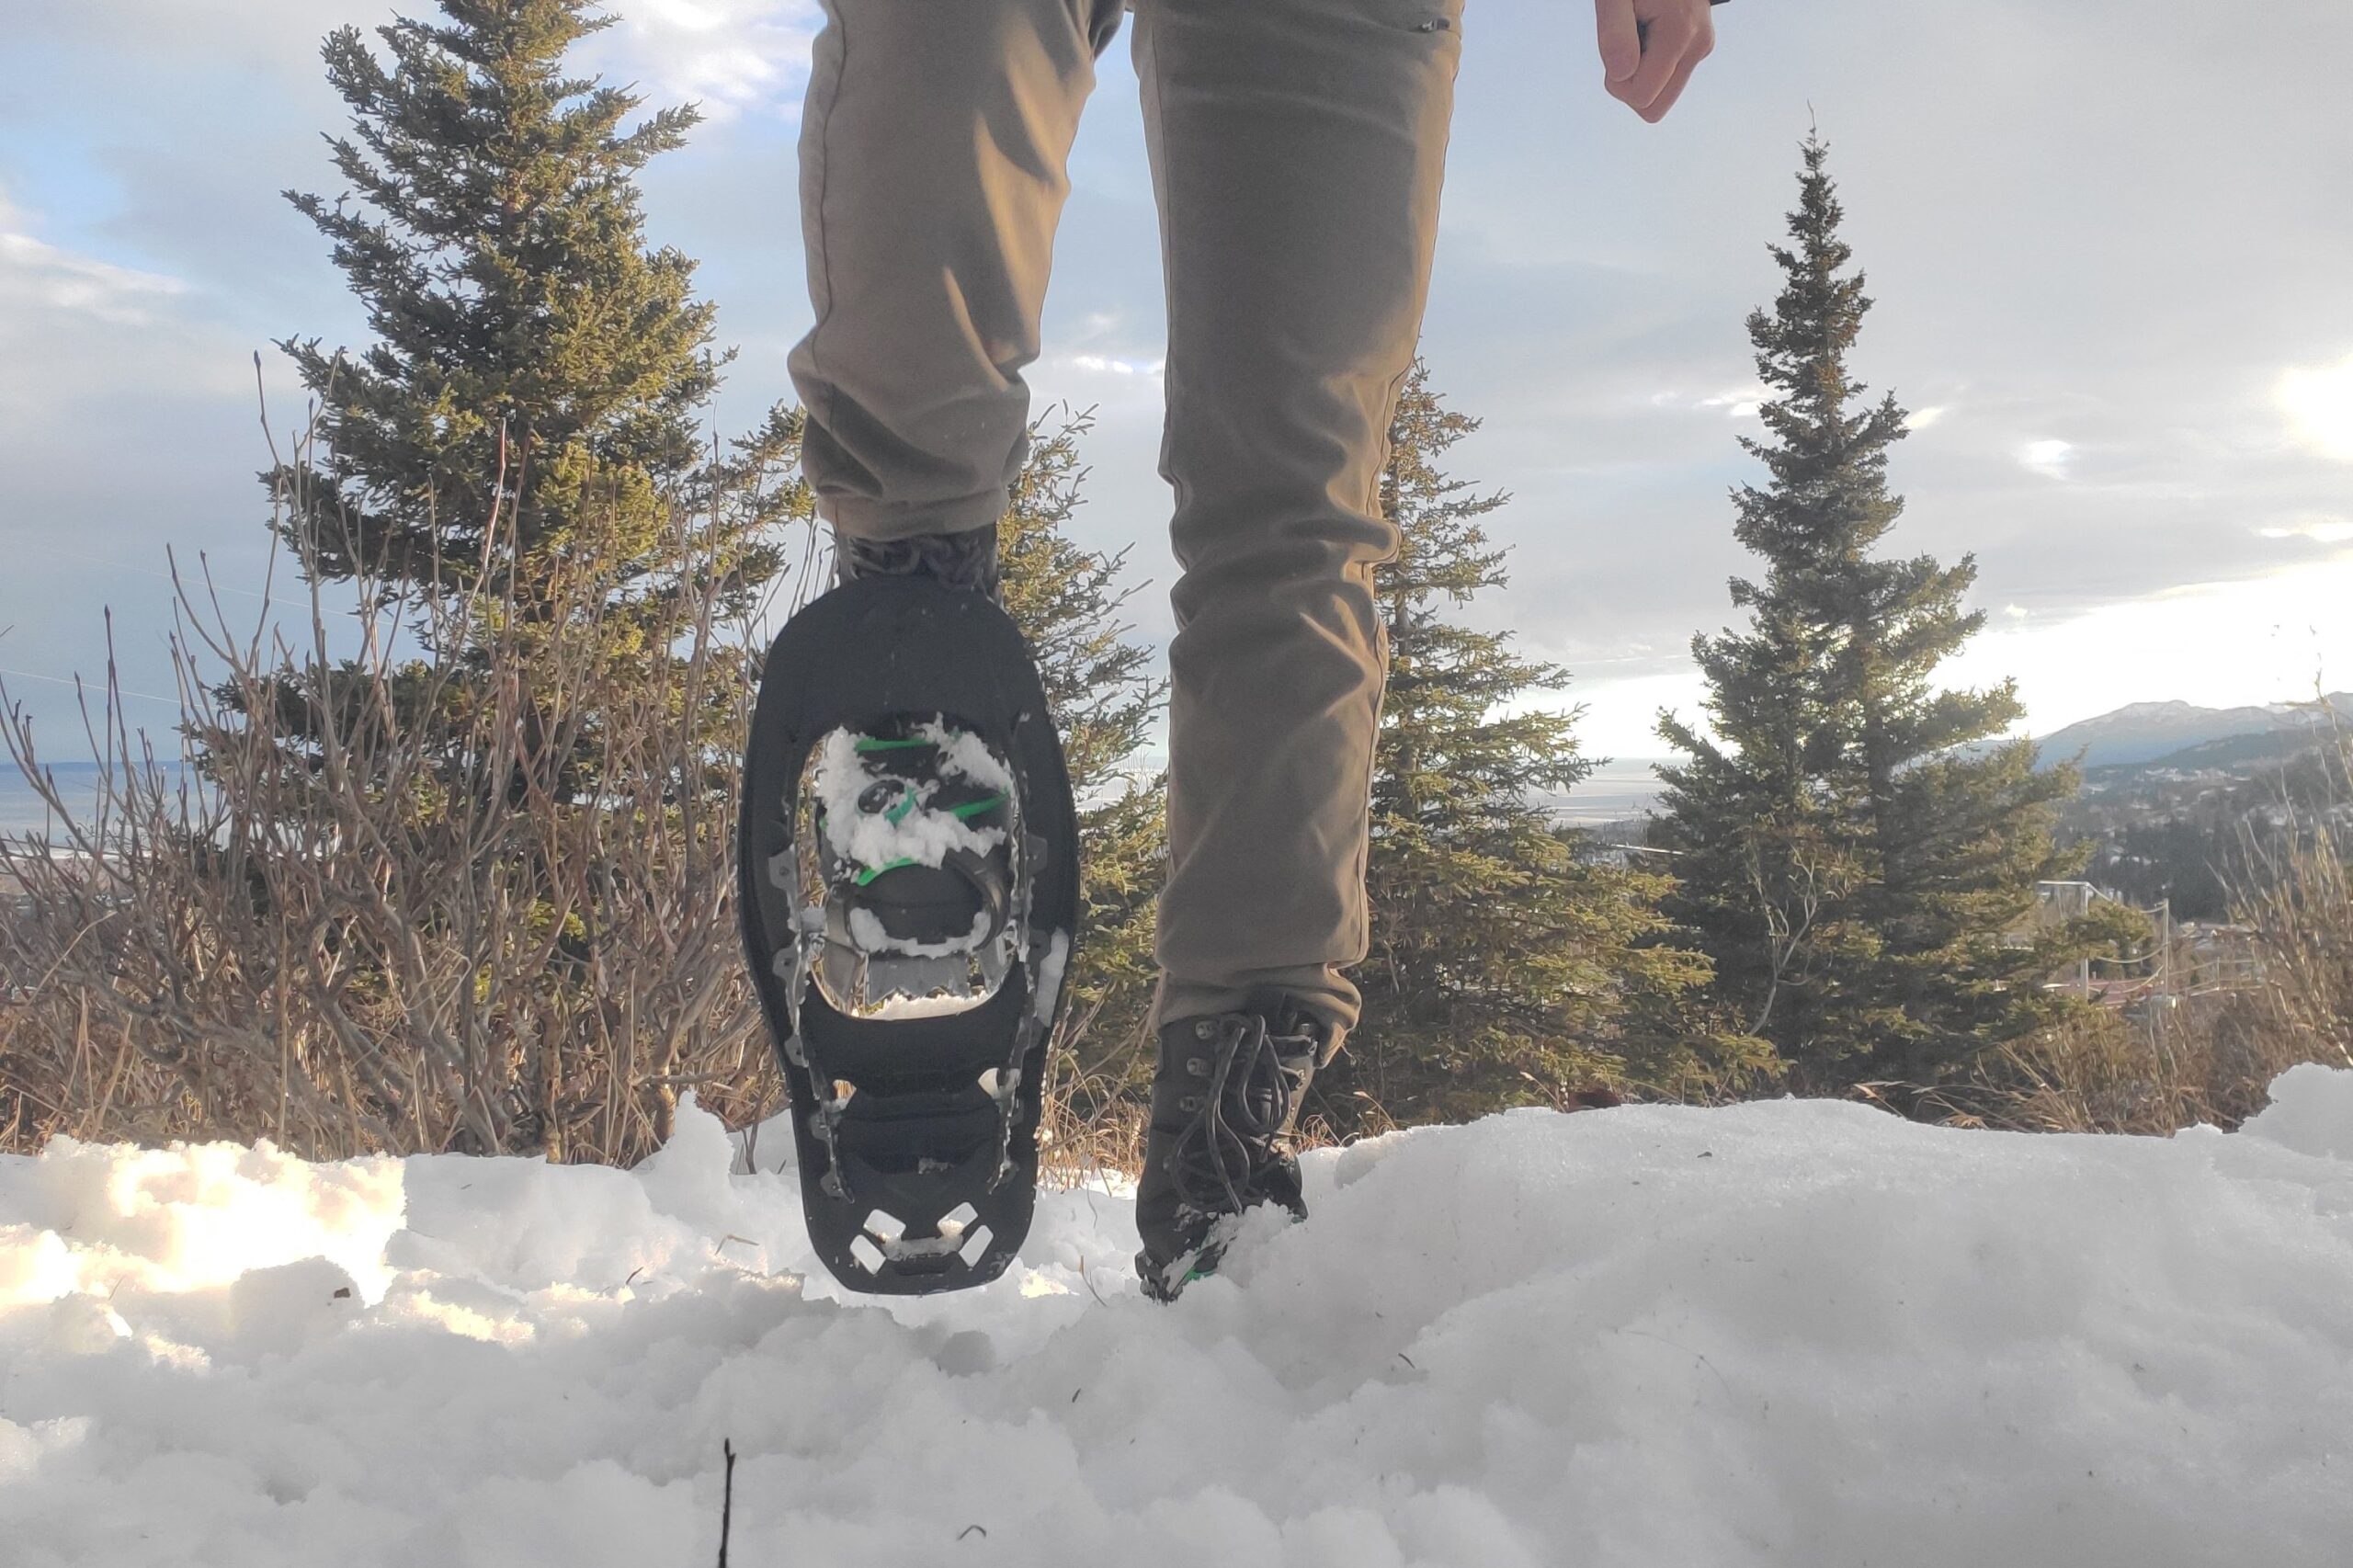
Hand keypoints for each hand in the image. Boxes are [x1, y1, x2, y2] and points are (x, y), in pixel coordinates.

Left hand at [1594, 0, 1716, 123]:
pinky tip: (1649, 31)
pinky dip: (1650, 63)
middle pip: (1654, 108)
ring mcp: (1701, 48)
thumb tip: (1622, 75)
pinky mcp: (1699, 48)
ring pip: (1661, 96)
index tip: (1615, 44)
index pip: (1641, 99)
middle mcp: (1699, 46)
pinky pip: (1666, 79)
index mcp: (1681, 35)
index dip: (1617, 80)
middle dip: (1629, 83)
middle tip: (1625, 41)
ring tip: (1639, 31)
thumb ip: (1615, 35)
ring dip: (1639, 72)